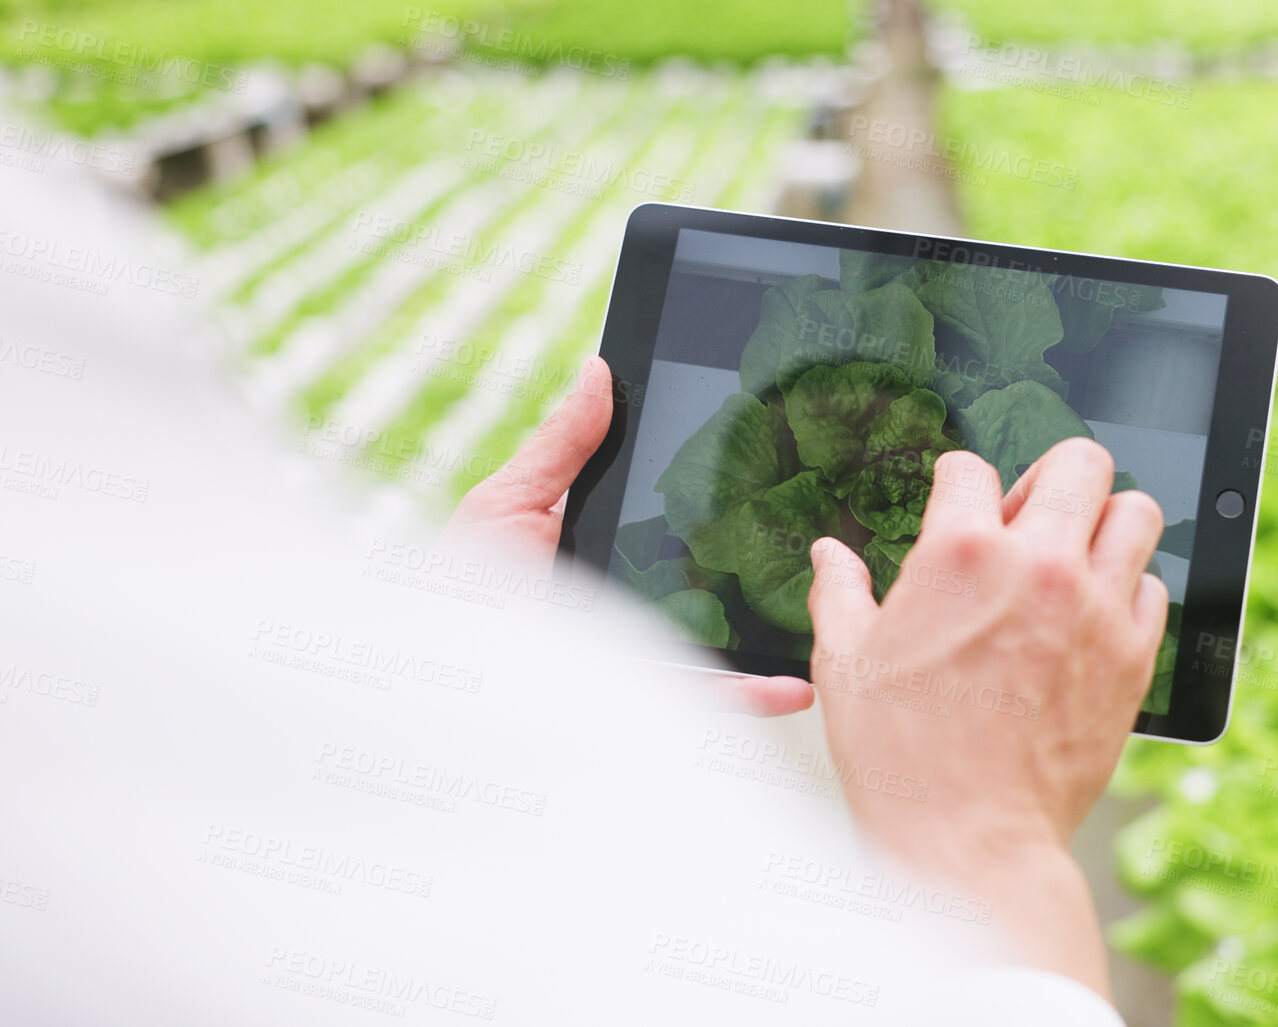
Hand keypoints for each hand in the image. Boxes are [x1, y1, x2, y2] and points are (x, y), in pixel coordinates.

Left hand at [442, 356, 812, 716]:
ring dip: (781, 632)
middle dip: (777, 565)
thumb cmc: (454, 588)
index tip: (782, 459)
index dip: (727, 497)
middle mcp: (635, 600)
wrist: (432, 680)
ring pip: (728, 640)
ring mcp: (645, 647)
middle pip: (718, 578)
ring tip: (833, 608)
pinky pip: (706, 695)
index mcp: (607, 547)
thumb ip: (562, 447)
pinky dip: (753, 695)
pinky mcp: (643, 690)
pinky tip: (793, 686)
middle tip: (836, 535)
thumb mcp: (506, 505)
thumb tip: (601, 370)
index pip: (678, 518)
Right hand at [804, 438, 1168, 996]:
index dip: (957, 484)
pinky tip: (1095, 613)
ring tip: (1076, 553)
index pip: (971, 468)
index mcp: (962, 555)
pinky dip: (1130, 590)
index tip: (958, 506)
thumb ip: (840, 592)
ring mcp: (1096, 610)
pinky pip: (1155, 589)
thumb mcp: (847, 664)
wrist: (971, 841)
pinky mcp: (1133, 657)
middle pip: (1079, 463)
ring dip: (1106, 522)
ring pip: (1138, 512)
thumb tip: (830, 554)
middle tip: (1030, 514)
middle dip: (1050, 477)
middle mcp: (1040, 567)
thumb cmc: (903, 760)